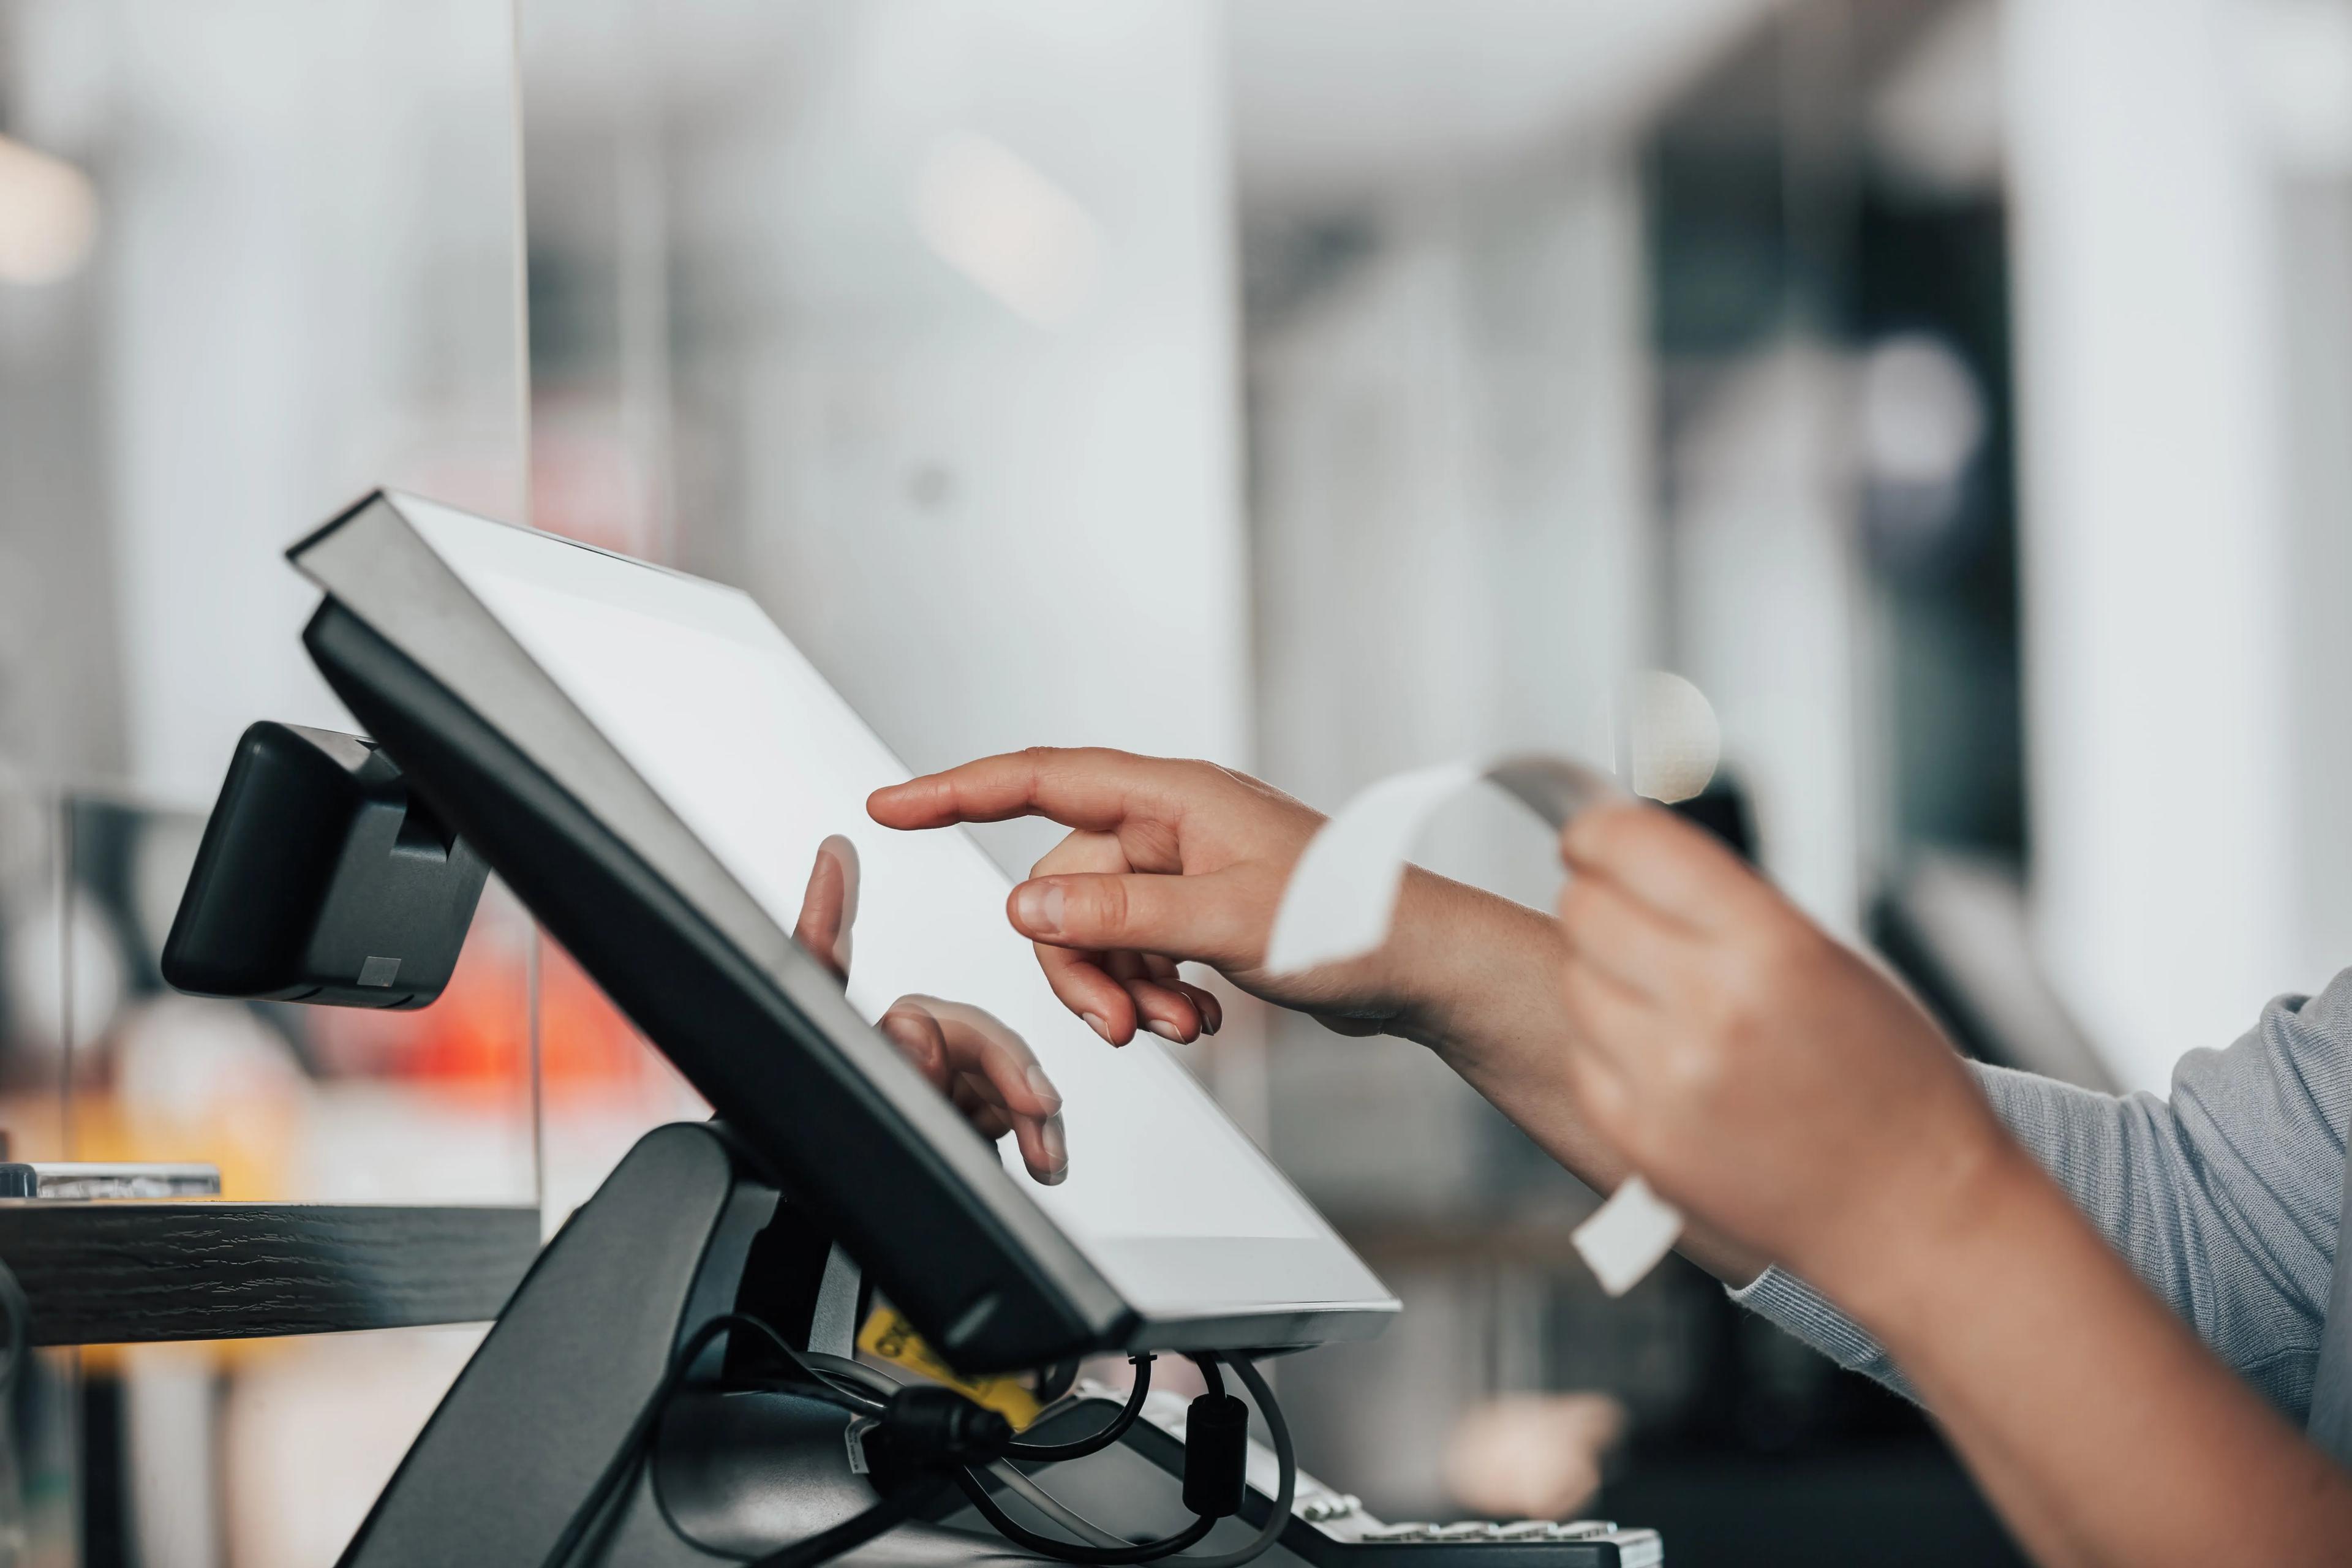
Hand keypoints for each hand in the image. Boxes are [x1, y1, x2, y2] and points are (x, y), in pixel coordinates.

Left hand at [793, 834, 1066, 1182]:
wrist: (826, 1280)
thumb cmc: (819, 1198)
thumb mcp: (849, 1111)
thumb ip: (870, 1040)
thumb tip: (885, 959)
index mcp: (846, 1048)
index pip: (832, 968)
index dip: (829, 910)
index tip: (833, 858)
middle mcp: (884, 1061)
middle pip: (959, 1029)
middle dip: (1001, 1063)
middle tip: (1031, 1103)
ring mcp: (926, 1096)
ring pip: (993, 1073)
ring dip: (1028, 1107)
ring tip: (1043, 1147)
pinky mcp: (961, 1130)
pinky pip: (1007, 1116)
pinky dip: (1033, 1135)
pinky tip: (1043, 1159)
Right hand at [868, 748, 1416, 1044]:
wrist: (1422, 968)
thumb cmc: (1353, 922)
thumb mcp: (1225, 923)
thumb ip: (1121, 917)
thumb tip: (1026, 910)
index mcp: (1172, 797)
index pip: (1039, 780)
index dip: (957, 790)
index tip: (890, 806)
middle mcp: (1170, 825)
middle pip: (1063, 886)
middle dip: (1079, 962)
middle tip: (1120, 1021)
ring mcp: (1185, 871)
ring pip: (1096, 929)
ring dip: (1120, 986)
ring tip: (1177, 1025)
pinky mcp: (1200, 915)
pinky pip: (1135, 952)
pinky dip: (1151, 993)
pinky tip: (1198, 1020)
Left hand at [1552, 802, 2021, 1293]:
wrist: (1914, 1215)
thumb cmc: (1895, 1089)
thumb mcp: (1834, 963)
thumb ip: (1732, 910)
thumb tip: (1642, 860)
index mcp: (1771, 947)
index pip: (1634, 847)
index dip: (1597, 833)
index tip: (1588, 836)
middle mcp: (1711, 1008)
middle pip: (1586, 909)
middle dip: (1597, 899)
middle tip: (1623, 911)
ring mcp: (1667, 1079)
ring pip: (1575, 979)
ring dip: (1603, 974)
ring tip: (1663, 995)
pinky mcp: (1640, 1138)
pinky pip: (1583, 1056)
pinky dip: (1608, 1046)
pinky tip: (1663, 1056)